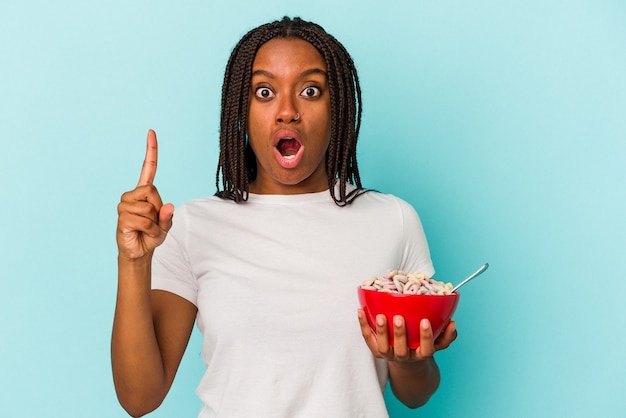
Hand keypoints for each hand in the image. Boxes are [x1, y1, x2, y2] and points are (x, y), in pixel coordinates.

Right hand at [116, 130, 173, 260]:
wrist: (139, 252)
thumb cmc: (151, 235)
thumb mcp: (165, 226)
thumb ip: (168, 216)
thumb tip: (169, 206)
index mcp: (144, 192)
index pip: (148, 168)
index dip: (151, 151)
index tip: (151, 132)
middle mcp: (132, 195)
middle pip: (152, 192)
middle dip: (158, 210)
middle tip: (153, 222)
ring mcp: (124, 205)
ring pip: (147, 208)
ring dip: (154, 223)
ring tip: (147, 229)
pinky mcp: (122, 217)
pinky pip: (142, 220)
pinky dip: (149, 229)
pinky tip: (142, 233)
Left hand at [358, 309, 456, 362]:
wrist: (407, 362)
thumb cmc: (423, 345)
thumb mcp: (437, 343)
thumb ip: (447, 335)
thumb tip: (453, 323)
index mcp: (421, 355)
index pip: (426, 349)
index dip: (426, 337)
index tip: (425, 321)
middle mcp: (404, 357)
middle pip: (402, 350)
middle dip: (400, 334)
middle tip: (399, 317)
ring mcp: (389, 355)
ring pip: (383, 348)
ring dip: (381, 332)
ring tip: (380, 316)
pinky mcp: (376, 351)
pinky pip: (368, 339)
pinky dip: (363, 325)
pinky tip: (360, 310)